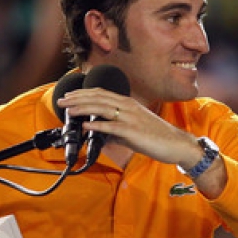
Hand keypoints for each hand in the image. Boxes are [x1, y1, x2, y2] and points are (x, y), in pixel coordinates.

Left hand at [57, 88, 202, 167]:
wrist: (176, 144)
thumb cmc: (156, 137)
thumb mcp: (132, 129)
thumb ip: (115, 130)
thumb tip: (99, 135)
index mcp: (127, 103)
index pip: (101, 93)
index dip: (83, 93)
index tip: (68, 96)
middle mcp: (128, 106)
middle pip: (98, 98)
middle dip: (77, 98)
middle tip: (61, 101)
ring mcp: (130, 117)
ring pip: (102, 108)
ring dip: (83, 108)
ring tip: (68, 110)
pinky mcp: (133, 131)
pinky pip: (112, 126)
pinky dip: (97, 124)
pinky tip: (85, 125)